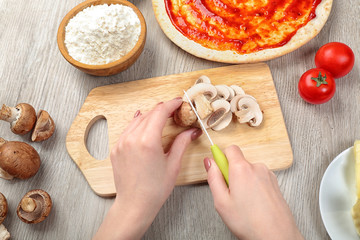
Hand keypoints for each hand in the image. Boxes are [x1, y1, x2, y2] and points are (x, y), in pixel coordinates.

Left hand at [93, 98, 201, 239]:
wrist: (134, 205)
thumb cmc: (155, 189)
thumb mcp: (173, 165)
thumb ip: (182, 143)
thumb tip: (192, 132)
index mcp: (148, 141)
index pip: (160, 112)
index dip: (171, 104)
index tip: (179, 102)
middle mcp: (132, 138)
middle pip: (149, 114)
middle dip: (162, 109)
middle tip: (174, 110)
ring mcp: (121, 143)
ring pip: (137, 120)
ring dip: (150, 115)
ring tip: (161, 116)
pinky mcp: (116, 149)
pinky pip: (128, 129)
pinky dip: (137, 124)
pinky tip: (143, 122)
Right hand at [204, 145, 302, 239]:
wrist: (276, 236)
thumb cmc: (250, 223)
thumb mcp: (221, 201)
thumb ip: (213, 177)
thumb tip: (209, 163)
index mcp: (242, 169)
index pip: (230, 148)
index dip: (222, 157)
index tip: (218, 168)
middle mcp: (257, 167)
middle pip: (239, 161)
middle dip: (232, 173)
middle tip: (230, 193)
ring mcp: (268, 175)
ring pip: (249, 171)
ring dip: (243, 181)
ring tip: (243, 202)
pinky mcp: (275, 183)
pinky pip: (259, 178)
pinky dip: (254, 187)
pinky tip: (253, 204)